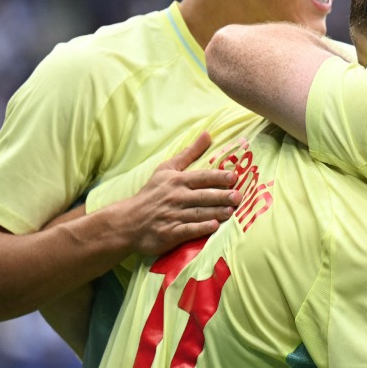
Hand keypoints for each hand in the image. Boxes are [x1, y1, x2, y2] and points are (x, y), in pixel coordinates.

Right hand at [118, 132, 239, 255]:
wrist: (128, 221)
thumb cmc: (152, 193)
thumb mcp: (167, 169)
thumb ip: (189, 153)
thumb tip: (207, 134)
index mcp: (177, 181)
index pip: (201, 177)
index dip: (217, 177)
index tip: (234, 177)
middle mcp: (176, 197)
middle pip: (202, 196)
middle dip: (221, 196)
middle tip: (238, 196)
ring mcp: (173, 216)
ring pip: (198, 213)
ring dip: (216, 212)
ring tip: (232, 211)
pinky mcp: (170, 233)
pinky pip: (187, 230)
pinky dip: (200, 228)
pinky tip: (213, 227)